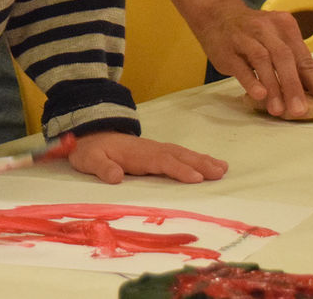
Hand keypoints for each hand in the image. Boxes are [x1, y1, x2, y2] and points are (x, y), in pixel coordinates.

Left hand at [68, 131, 227, 183]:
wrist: (90, 133)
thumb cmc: (90, 150)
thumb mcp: (89, 160)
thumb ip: (102, 167)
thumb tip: (116, 177)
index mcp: (137, 154)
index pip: (161, 161)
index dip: (179, 170)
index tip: (196, 179)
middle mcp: (150, 149)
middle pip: (178, 155)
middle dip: (200, 164)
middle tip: (220, 172)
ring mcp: (155, 149)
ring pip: (182, 153)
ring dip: (202, 160)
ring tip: (223, 168)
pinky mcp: (156, 152)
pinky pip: (180, 154)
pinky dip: (196, 158)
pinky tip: (209, 164)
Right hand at [196, 6, 312, 118]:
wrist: (217, 15)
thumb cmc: (254, 34)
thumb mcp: (278, 42)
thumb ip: (299, 66)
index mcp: (285, 26)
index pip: (303, 56)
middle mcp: (266, 28)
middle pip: (284, 57)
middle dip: (293, 86)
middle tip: (300, 110)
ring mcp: (245, 37)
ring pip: (263, 60)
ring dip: (272, 86)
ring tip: (279, 109)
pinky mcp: (227, 49)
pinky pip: (240, 66)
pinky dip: (251, 80)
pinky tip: (259, 95)